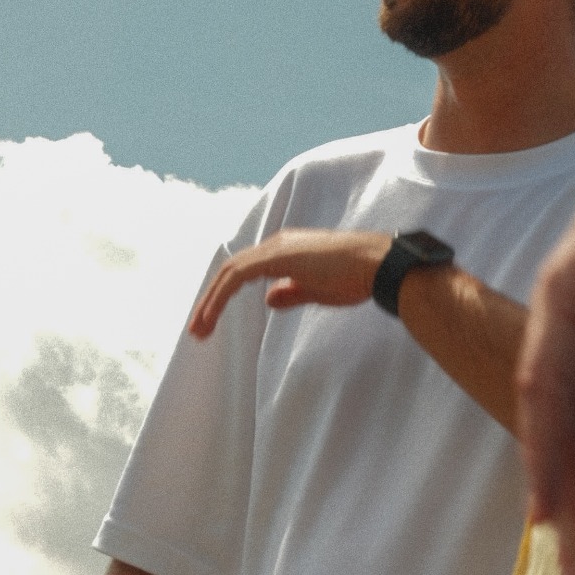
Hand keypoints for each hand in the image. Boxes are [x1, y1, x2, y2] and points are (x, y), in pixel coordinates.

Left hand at [189, 229, 390, 336]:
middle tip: (198, 330)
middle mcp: (278, 244)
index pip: (245, 271)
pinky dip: (220, 296)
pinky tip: (211, 316)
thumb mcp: (317, 289)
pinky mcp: (278, 257)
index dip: (224, 295)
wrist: (376, 264)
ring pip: (230, 272)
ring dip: (210, 301)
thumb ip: (291, 292)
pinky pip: (238, 276)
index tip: (212, 322)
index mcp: (286, 250)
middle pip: (232, 270)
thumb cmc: (355, 276)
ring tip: (199, 331)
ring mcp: (277, 248)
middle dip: (211, 300)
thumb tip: (269, 297)